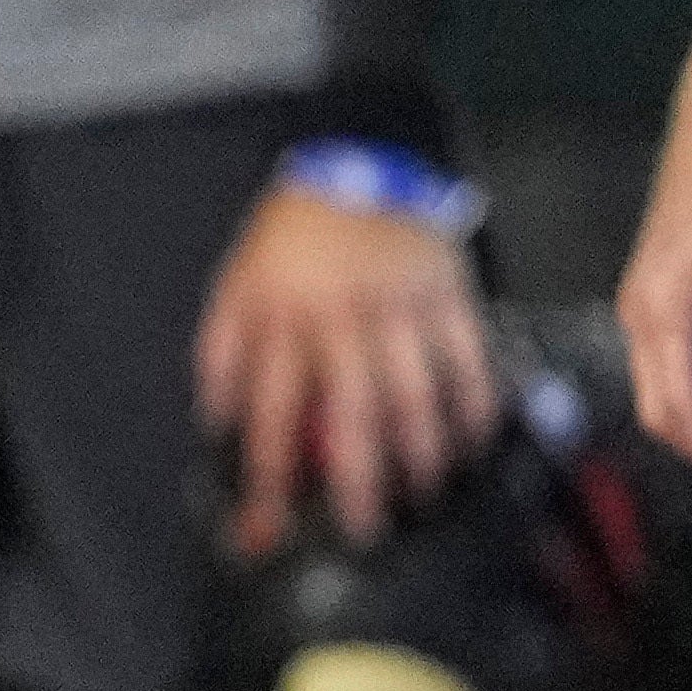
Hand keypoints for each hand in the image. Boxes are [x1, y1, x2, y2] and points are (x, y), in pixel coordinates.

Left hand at [200, 185, 503, 552]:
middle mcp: (340, 319)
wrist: (357, 161)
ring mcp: (399, 308)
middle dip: (359, 485)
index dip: (270, 477)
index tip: (272, 524)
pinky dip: (474, 409)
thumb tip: (217, 422)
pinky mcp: (448, 295)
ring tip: (421, 493)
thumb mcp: (235, 285)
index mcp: (281, 319)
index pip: (270, 415)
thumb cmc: (293, 235)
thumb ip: (223, 355)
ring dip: (422, 457)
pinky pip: (469, 363)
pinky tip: (471, 441)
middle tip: (363, 530)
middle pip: (354, 417)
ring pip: (417, 397)